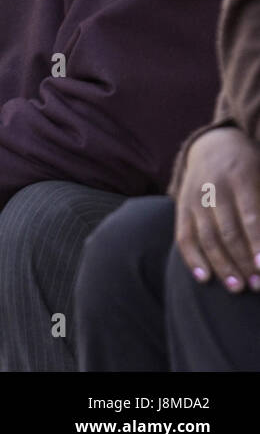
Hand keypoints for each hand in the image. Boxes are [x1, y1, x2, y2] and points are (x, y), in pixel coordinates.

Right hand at [174, 125, 259, 292]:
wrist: (213, 145)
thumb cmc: (250, 168)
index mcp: (241, 178)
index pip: (250, 217)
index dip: (258, 244)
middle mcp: (214, 188)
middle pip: (227, 232)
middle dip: (243, 262)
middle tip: (257, 286)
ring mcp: (194, 198)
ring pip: (206, 237)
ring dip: (222, 266)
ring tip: (238, 288)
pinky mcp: (181, 207)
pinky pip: (184, 236)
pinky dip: (193, 259)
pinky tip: (204, 278)